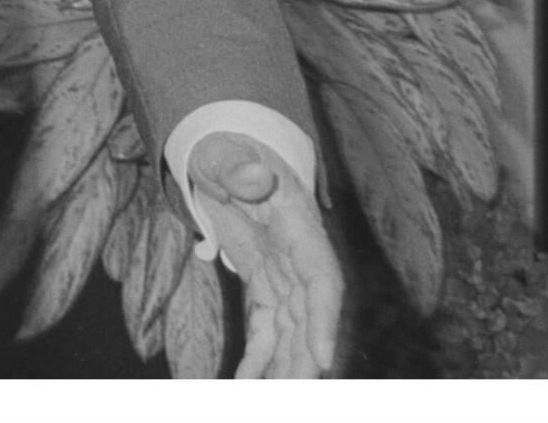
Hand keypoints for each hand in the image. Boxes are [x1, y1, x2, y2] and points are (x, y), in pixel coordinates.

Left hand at [188, 130, 341, 376]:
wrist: (222, 152)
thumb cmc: (224, 149)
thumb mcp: (224, 153)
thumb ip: (236, 166)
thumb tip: (251, 176)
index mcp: (299, 227)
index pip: (322, 279)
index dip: (325, 319)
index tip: (323, 357)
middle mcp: (299, 257)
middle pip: (309, 316)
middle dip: (304, 359)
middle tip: (291, 394)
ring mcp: (283, 273)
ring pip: (291, 330)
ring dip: (282, 367)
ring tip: (267, 398)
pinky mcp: (263, 282)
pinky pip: (266, 326)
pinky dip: (258, 356)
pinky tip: (243, 382)